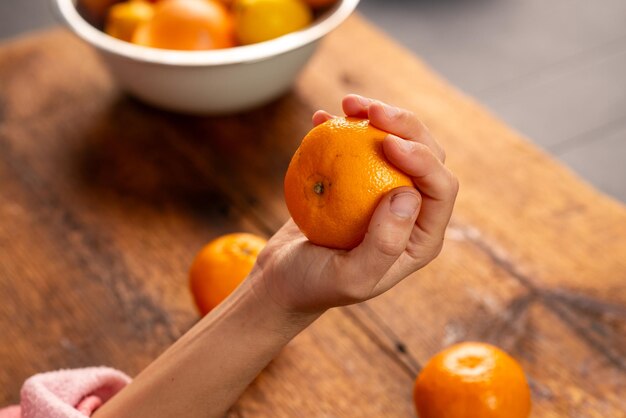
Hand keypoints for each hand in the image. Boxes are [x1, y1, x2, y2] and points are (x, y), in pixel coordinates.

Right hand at [251, 95, 458, 313]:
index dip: (423, 158)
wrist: (282, 279)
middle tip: (368, 109)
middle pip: (426, 156)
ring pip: (396, 144)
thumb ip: (385, 245)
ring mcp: (384, 193)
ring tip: (347, 104)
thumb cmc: (315, 284)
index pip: (440, 189)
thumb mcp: (350, 279)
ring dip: (376, 117)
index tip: (385, 141)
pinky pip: (359, 146)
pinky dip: (344, 127)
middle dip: (405, 125)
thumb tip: (409, 195)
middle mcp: (410, 212)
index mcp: (421, 237)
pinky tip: (321, 117)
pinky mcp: (357, 181)